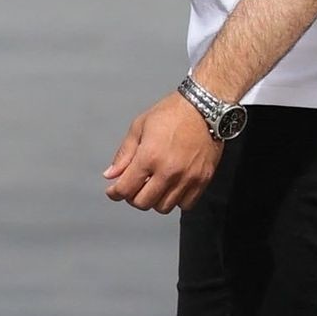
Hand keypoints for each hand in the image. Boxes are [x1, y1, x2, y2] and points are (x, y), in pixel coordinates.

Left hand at [104, 92, 221, 212]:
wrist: (205, 108)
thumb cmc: (172, 113)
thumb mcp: (139, 127)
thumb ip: (124, 154)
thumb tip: (111, 174)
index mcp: (149, 156)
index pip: (125, 189)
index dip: (115, 193)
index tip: (113, 191)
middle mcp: (168, 171)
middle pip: (143, 203)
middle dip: (133, 197)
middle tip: (133, 187)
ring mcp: (187, 178)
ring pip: (163, 207)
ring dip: (154, 200)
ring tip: (153, 186)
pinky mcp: (203, 180)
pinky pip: (185, 205)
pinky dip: (175, 200)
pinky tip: (171, 187)